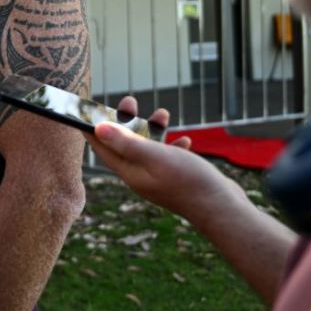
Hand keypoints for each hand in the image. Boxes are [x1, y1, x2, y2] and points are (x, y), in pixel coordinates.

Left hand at [83, 97, 230, 217]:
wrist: (223, 210)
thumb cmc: (188, 182)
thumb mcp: (154, 156)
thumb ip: (126, 143)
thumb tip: (97, 128)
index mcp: (130, 172)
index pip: (103, 147)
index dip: (94, 128)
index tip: (87, 110)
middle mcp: (140, 176)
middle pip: (124, 144)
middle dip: (125, 121)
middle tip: (130, 101)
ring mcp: (159, 178)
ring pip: (148, 148)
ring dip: (153, 129)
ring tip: (163, 113)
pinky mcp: (177, 179)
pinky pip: (169, 157)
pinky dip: (173, 145)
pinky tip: (185, 140)